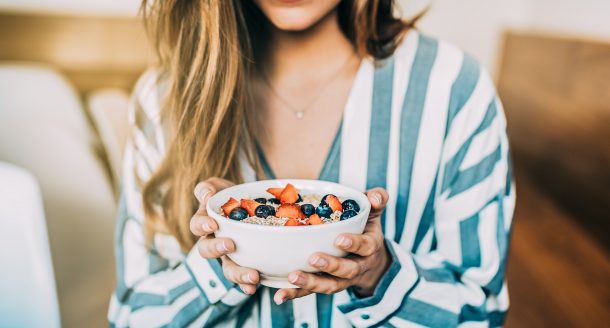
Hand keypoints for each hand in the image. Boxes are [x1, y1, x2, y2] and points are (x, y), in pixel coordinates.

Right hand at [189, 177, 259, 294]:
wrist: (252, 205)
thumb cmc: (230, 196)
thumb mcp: (218, 187)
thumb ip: (208, 188)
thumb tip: (205, 195)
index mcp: (205, 223)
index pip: (197, 225)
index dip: (202, 225)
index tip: (213, 224)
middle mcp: (214, 242)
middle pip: (207, 251)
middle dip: (217, 249)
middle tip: (230, 245)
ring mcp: (229, 256)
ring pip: (227, 268)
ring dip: (237, 274)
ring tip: (252, 276)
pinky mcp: (245, 264)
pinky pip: (243, 278)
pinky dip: (247, 285)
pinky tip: (254, 287)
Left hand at [273, 188, 389, 303]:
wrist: (370, 260)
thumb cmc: (365, 228)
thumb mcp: (373, 213)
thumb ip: (376, 200)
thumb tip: (376, 196)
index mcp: (369, 247)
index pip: (365, 247)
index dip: (354, 244)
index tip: (339, 239)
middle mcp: (357, 266)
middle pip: (347, 270)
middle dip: (331, 266)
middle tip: (313, 258)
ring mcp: (341, 279)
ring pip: (329, 285)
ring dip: (311, 283)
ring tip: (293, 277)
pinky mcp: (325, 285)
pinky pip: (310, 293)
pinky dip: (295, 294)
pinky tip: (280, 295)